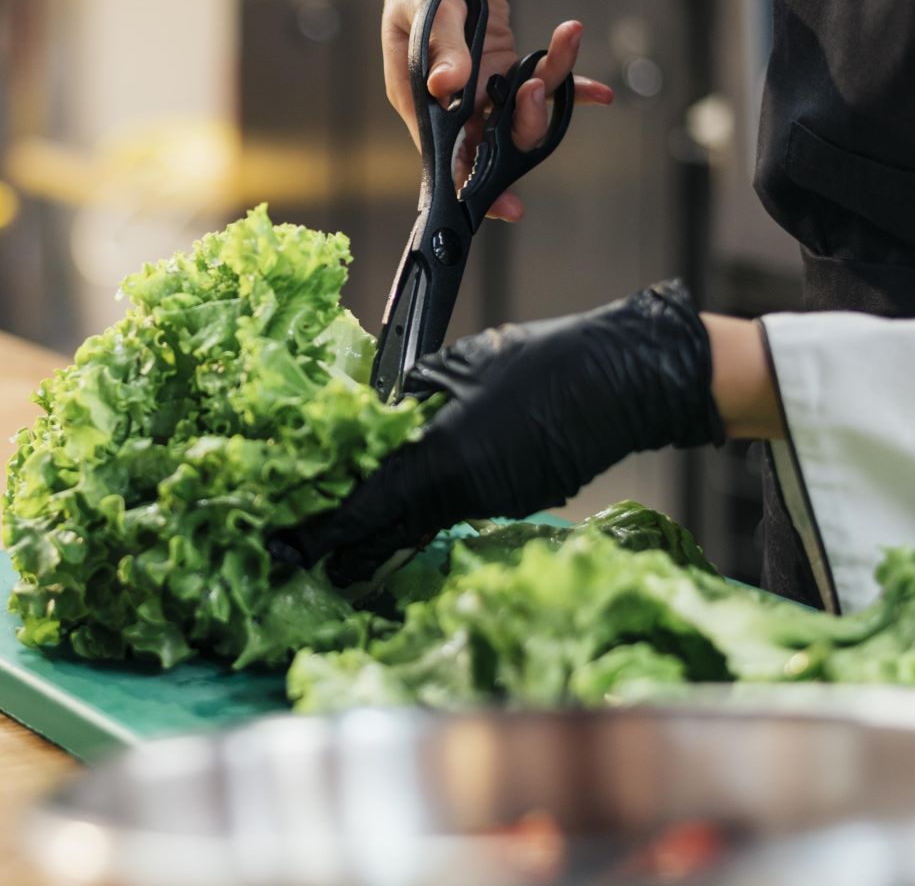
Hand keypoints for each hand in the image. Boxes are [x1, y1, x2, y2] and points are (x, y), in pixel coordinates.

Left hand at [274, 283, 732, 582]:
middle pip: (390, 527)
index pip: (367, 509)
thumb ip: (410, 400)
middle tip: (307, 554)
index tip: (287, 548)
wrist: (627, 378)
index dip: (324, 533)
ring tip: (344, 535)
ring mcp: (494, 501)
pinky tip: (406, 500)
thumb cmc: (545, 361)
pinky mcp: (517, 497)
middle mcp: (465, 494)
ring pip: (423, 520)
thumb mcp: (459, 366)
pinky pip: (455, 509)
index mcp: (443, 460)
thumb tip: (372, 421)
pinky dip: (425, 509)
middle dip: (348, 543)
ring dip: (386, 526)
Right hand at [382, 0, 614, 221]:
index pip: (442, 153)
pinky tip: (597, 92)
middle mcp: (449, 100)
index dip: (471, 182)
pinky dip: (570, 90)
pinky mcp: (503, 67)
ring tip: (567, 38)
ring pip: (520, 111)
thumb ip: (443, 43)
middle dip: (523, 123)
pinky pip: (539, 86)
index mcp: (417, 93)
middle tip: (539, 87)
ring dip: (551, 87)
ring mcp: (479, 86)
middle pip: (488, 138)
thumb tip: (450, 88)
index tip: (505, 206)